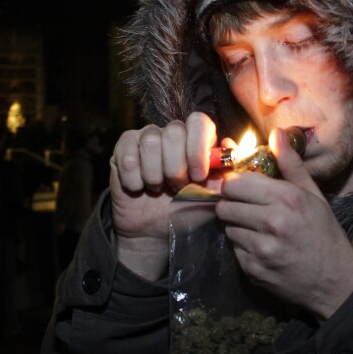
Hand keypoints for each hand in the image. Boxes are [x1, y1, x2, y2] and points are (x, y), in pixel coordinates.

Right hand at [110, 112, 223, 279]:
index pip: (199, 122)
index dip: (198, 148)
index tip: (198, 175)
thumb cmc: (186, 211)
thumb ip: (226, 172)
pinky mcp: (122, 150)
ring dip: (155, 175)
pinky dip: (135, 179)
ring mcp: (145, 138)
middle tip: (176, 187)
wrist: (155, 232)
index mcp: (195, 139)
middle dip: (176, 168)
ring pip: (151, 142)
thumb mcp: (214, 196)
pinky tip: (139, 188)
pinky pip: (128, 155)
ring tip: (157, 189)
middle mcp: (170, 133)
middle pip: (174, 131)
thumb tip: (229, 146)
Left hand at [215, 129, 352, 321]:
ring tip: (258, 229)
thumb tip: (275, 133)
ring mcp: (261, 249)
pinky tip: (262, 248)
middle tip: (246, 208)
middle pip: (225, 205)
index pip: (235, 183)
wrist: (335, 282)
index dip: (234, 183)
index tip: (240, 187)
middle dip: (232, 204)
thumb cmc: (323, 233)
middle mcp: (271, 222)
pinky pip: (234, 250)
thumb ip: (290, 164)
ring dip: (237, 226)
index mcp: (286, 199)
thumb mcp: (313, 195)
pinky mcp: (253, 270)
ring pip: (227, 227)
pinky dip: (243, 248)